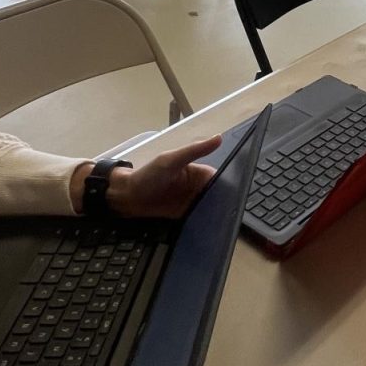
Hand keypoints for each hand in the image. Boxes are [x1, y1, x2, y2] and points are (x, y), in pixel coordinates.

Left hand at [71, 135, 222, 217]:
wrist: (126, 198)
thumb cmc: (148, 175)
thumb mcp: (171, 160)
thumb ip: (194, 150)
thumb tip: (218, 138)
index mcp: (198, 173)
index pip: (220, 179)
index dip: (230, 186)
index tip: (239, 194)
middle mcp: (198, 188)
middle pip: (218, 195)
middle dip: (226, 202)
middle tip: (234, 211)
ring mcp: (192, 203)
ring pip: (211, 208)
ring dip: (218, 213)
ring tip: (227, 221)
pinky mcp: (186, 217)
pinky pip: (200, 219)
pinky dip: (207, 222)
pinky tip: (214, 227)